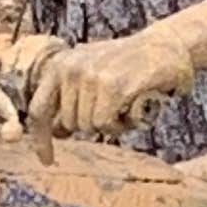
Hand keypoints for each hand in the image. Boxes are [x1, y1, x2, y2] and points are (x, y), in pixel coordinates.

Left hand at [24, 17, 204, 140]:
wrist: (168, 46)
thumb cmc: (130, 65)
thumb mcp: (91, 74)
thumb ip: (71, 98)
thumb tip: (56, 132)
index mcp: (60, 65)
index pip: (38, 109)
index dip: (41, 139)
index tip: (47, 160)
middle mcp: (70, 67)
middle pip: (69, 124)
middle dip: (92, 125)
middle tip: (114, 107)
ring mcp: (90, 76)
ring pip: (89, 126)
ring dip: (111, 124)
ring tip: (126, 103)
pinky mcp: (112, 86)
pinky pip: (105, 125)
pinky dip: (122, 125)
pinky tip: (133, 107)